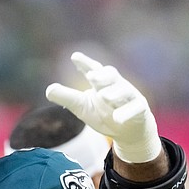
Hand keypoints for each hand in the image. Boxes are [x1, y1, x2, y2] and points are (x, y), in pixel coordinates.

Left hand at [45, 52, 160, 163]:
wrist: (127, 131)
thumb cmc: (104, 114)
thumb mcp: (82, 107)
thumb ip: (67, 97)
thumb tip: (49, 89)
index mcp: (101, 83)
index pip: (93, 70)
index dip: (85, 63)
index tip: (74, 57)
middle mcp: (116, 86)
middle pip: (111, 75)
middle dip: (102, 75)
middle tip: (91, 76)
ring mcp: (130, 97)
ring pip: (124, 91)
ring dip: (114, 93)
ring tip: (103, 95)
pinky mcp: (139, 110)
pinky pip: (135, 109)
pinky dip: (126, 113)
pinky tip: (117, 118)